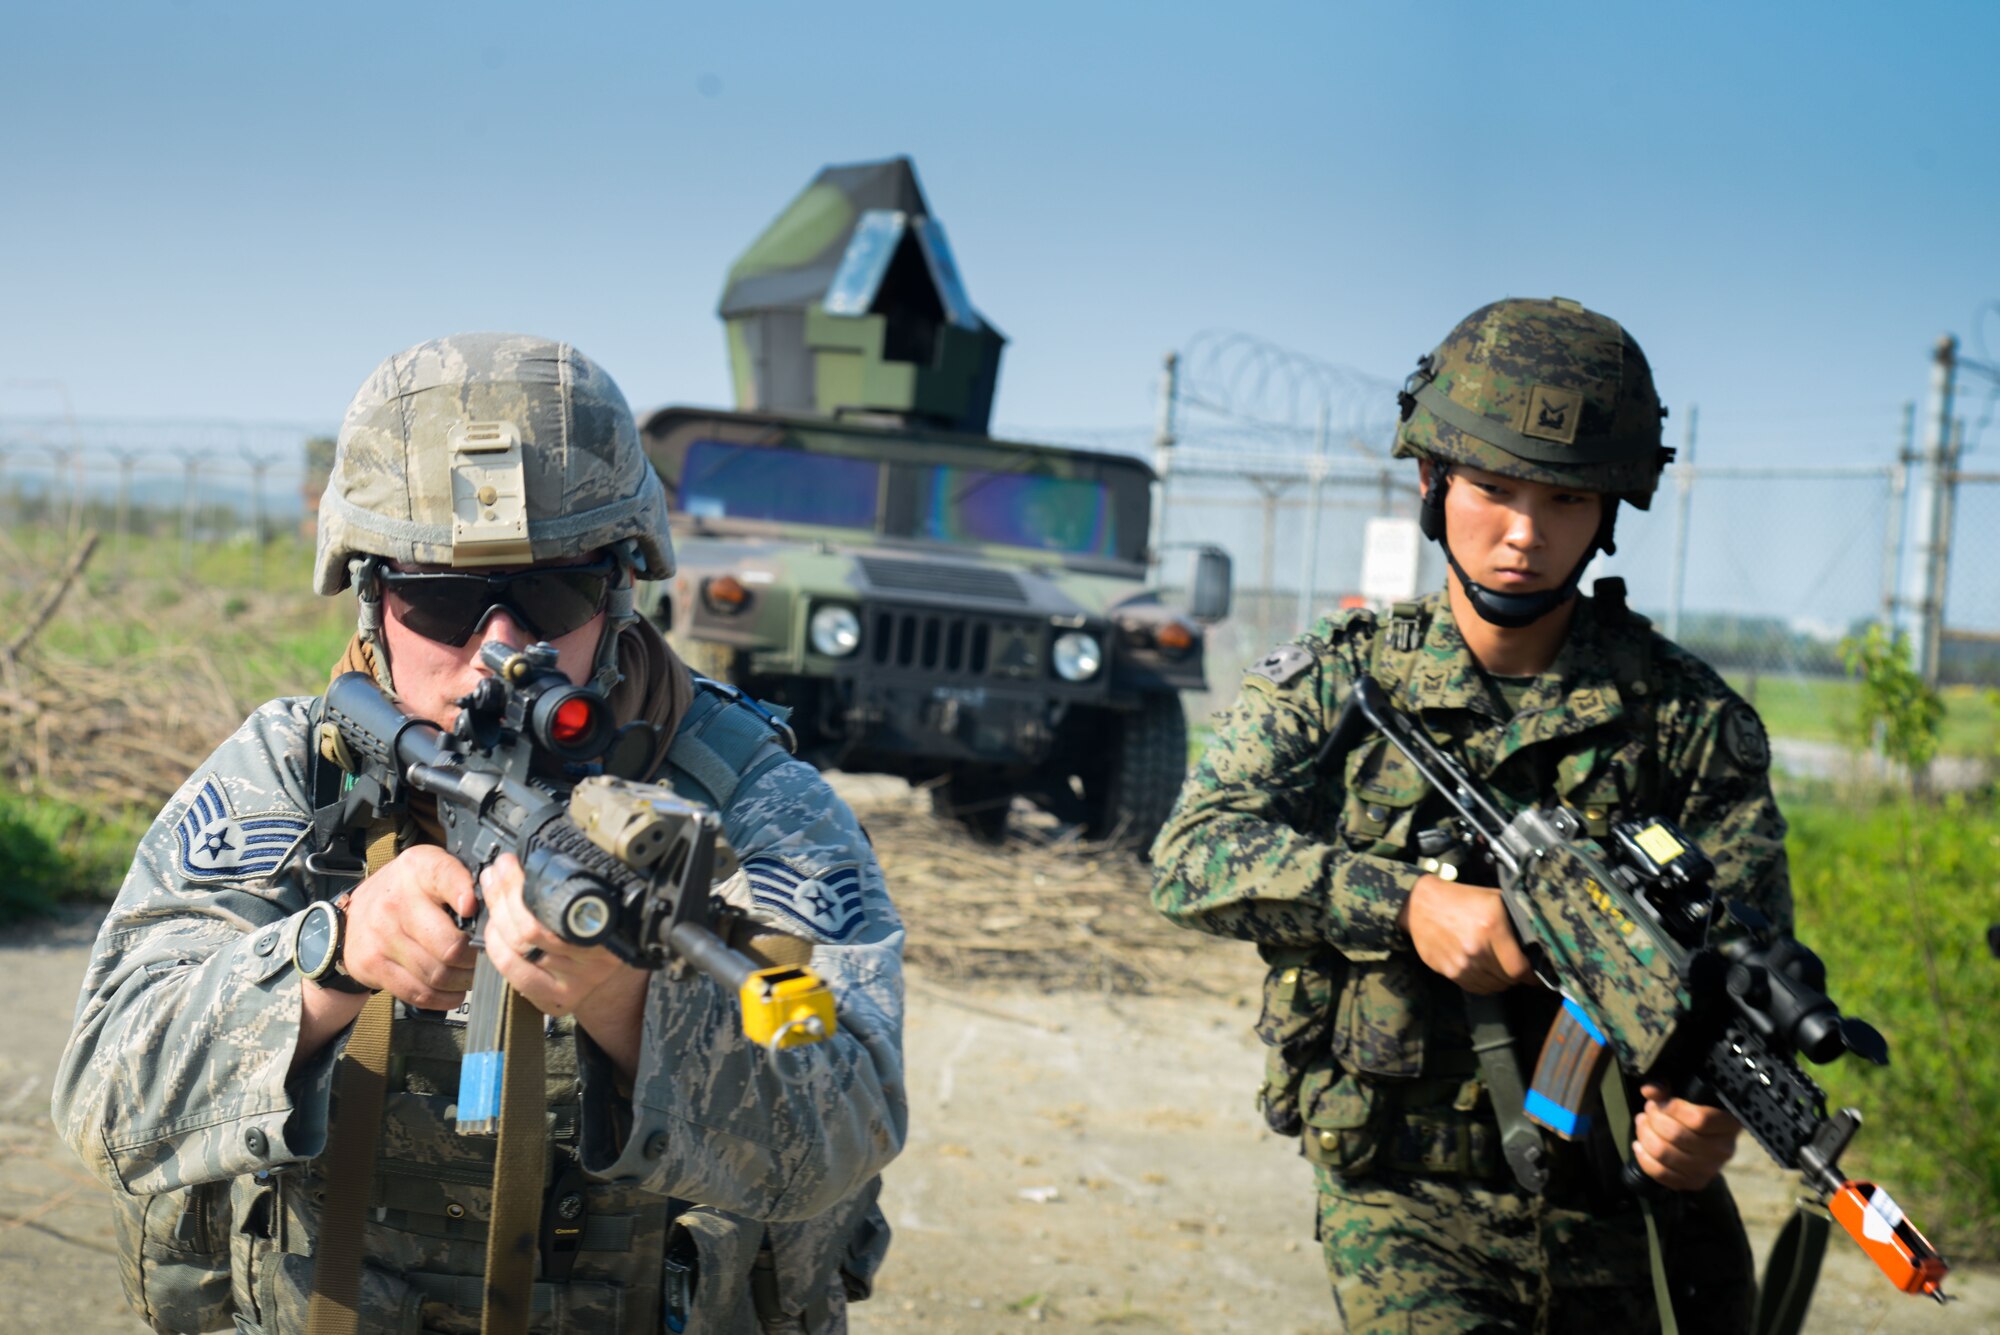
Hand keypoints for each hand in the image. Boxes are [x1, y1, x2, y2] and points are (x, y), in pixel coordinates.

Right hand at [339, 844, 479, 1007]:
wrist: (350, 919)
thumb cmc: (407, 894)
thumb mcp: (431, 870)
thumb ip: (464, 879)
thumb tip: (500, 903)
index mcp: (417, 869)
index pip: (445, 875)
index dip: (465, 893)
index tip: (475, 909)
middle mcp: (396, 901)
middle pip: (450, 944)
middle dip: (475, 957)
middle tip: (485, 958)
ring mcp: (381, 936)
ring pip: (437, 973)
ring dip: (463, 981)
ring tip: (471, 975)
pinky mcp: (372, 965)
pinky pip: (417, 992)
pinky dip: (443, 998)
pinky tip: (453, 991)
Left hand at [480, 854, 649, 1076]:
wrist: (617, 970)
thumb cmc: (604, 925)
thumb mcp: (602, 899)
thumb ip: (576, 883)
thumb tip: (534, 854)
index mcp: (611, 929)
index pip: (556, 908)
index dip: (522, 885)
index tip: (511, 864)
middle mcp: (597, 961)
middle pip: (530, 928)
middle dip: (503, 894)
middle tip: (496, 872)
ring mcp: (575, 983)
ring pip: (519, 947)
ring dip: (496, 914)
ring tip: (492, 890)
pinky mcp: (555, 999)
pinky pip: (514, 973)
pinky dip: (496, 946)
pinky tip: (493, 928)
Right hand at [1398, 874, 1535, 993]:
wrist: (1420, 905)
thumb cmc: (1462, 900)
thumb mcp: (1494, 899)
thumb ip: (1517, 919)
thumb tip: (1539, 943)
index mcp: (1492, 927)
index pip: (1520, 968)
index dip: (1532, 976)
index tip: (1537, 976)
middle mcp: (1477, 948)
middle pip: (1508, 979)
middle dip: (1517, 976)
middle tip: (1518, 968)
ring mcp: (1461, 963)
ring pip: (1493, 986)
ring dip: (1500, 980)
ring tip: (1499, 967)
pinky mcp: (1448, 972)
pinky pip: (1475, 988)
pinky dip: (1484, 984)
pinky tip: (1484, 971)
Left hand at [1631, 1082, 1740, 1191]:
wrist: (1710, 1140)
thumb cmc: (1697, 1112)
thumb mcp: (1688, 1095)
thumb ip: (1668, 1089)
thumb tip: (1649, 1090)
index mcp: (1729, 1124)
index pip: (1699, 1119)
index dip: (1672, 1108)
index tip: (1660, 1101)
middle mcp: (1723, 1149)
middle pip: (1676, 1135)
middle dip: (1653, 1119)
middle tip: (1648, 1110)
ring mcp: (1709, 1169)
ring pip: (1664, 1153)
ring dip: (1645, 1135)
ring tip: (1642, 1123)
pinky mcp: (1694, 1182)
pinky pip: (1661, 1173)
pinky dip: (1644, 1158)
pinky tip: (1639, 1145)